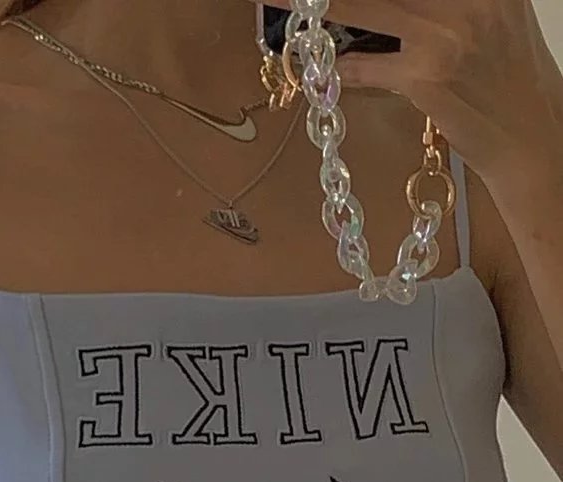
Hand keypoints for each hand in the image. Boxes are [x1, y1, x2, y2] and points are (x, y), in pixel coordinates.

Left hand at [250, 0, 562, 185]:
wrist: (527, 133)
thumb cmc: (503, 77)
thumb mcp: (490, 16)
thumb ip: (444, 3)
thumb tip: (381, 10)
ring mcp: (444, 36)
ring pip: (367, 9)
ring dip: (322, 9)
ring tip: (288, 6)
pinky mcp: (425, 76)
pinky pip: (365, 66)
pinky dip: (343, 67)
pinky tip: (328, 68)